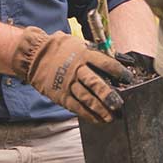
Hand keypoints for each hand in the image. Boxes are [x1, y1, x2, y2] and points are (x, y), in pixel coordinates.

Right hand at [13, 28, 131, 122]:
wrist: (34, 56)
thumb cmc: (60, 48)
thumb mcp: (77, 43)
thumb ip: (93, 51)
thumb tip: (112, 57)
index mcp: (83, 54)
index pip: (104, 63)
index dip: (118, 71)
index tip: (128, 78)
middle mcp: (77, 69)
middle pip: (95, 83)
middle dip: (108, 95)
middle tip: (119, 104)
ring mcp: (68, 84)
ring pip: (86, 98)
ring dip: (100, 109)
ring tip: (111, 117)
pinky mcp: (61, 95)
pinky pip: (76, 107)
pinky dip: (88, 114)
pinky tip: (98, 120)